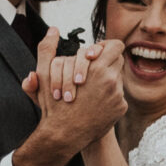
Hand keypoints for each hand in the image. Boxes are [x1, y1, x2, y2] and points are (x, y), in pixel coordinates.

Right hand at [12, 27, 125, 165]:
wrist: (64, 135)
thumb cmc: (53, 104)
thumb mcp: (45, 74)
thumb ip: (46, 49)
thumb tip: (53, 29)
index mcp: (97, 67)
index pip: (116, 46)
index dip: (106, 47)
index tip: (95, 54)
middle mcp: (111, 80)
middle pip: (119, 60)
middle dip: (107, 61)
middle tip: (94, 67)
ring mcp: (118, 95)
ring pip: (118, 77)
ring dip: (107, 78)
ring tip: (90, 87)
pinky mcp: (121, 108)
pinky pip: (119, 95)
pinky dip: (109, 97)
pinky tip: (95, 103)